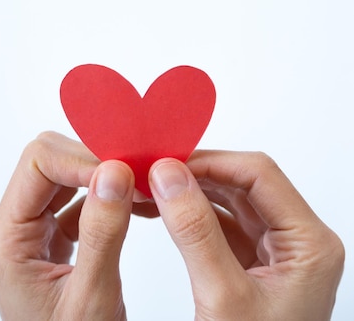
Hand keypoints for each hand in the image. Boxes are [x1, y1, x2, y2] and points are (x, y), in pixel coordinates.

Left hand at [0, 132, 134, 320]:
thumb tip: (115, 172)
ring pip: (64, 171)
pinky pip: (78, 194)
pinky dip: (108, 190)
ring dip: (103, 172)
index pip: (37, 164)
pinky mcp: (53, 233)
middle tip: (136, 173)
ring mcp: (33, 228)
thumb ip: (102, 235)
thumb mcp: (91, 299)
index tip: (124, 170)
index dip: (81, 158)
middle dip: (94, 159)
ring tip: (139, 184)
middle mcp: (14, 226)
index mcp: (7, 239)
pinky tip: (134, 201)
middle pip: (48, 159)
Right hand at [148, 151, 343, 320]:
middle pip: (244, 182)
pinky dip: (190, 214)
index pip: (259, 174)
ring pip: (231, 199)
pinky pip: (222, 223)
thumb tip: (167, 175)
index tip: (167, 163)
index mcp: (309, 243)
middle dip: (196, 174)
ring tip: (150, 187)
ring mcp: (277, 251)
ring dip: (190, 191)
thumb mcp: (223, 298)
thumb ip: (195, 232)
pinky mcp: (255, 262)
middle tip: (152, 171)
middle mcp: (298, 240)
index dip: (211, 161)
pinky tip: (161, 210)